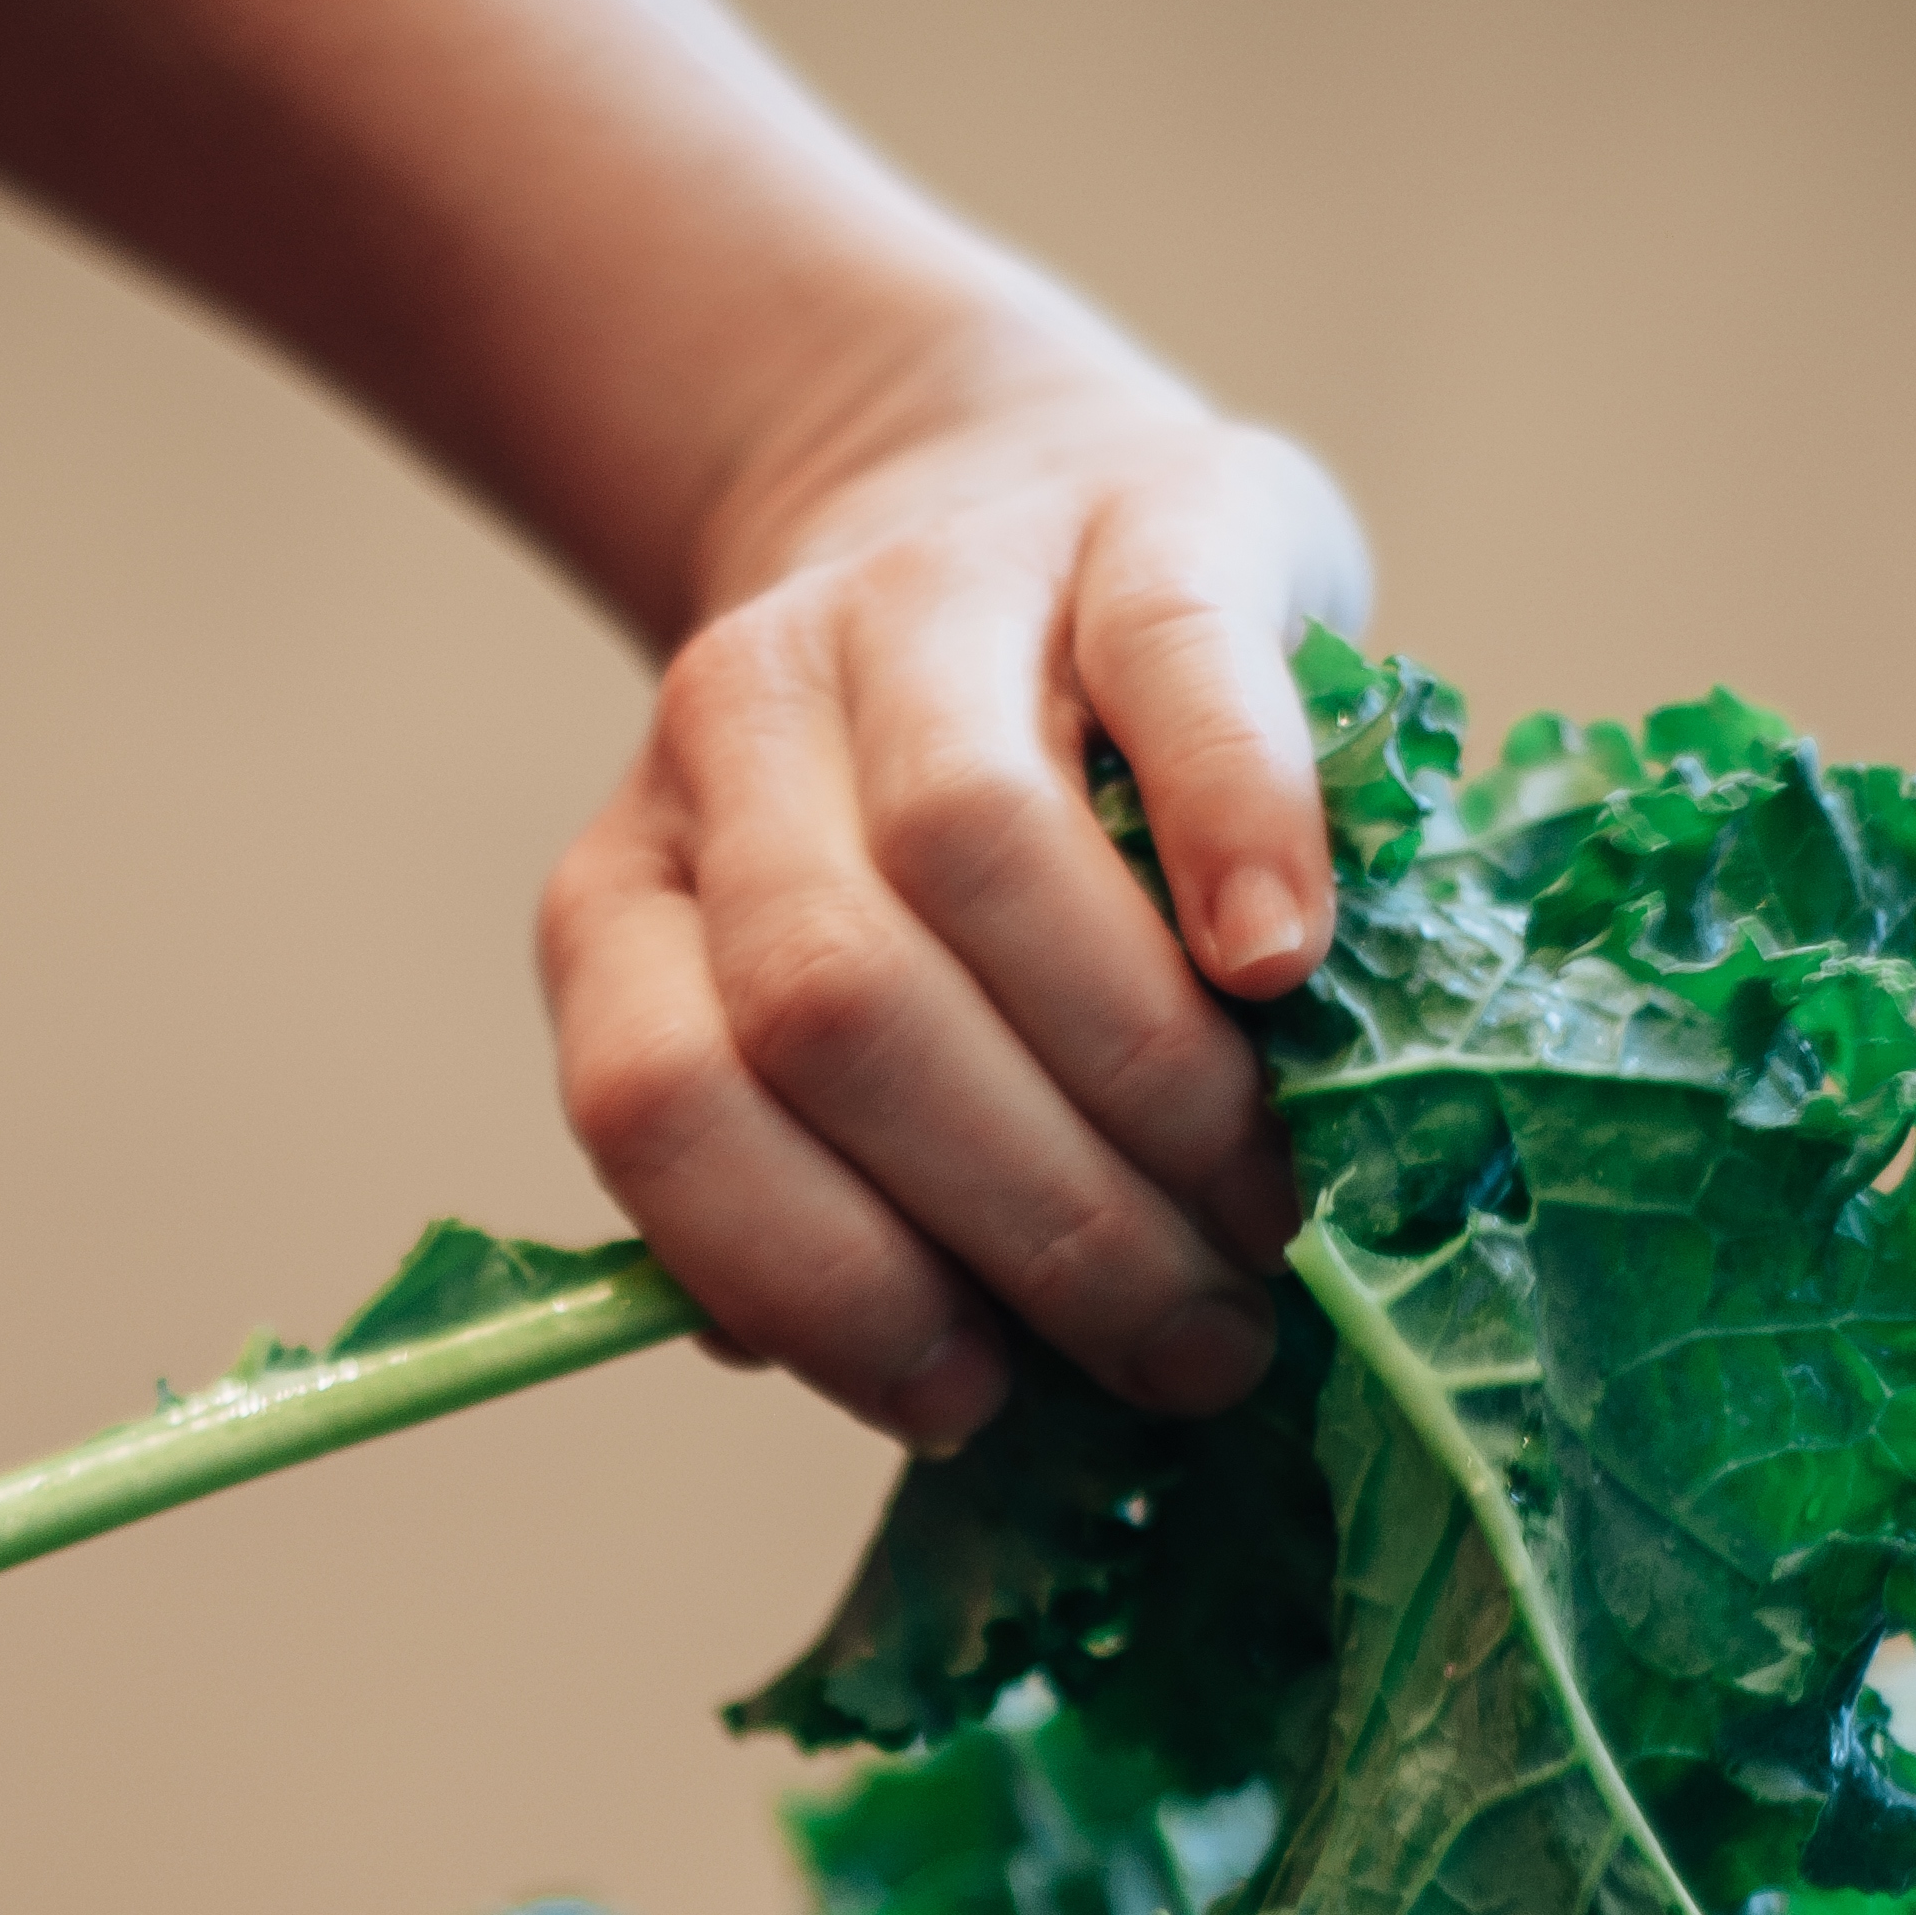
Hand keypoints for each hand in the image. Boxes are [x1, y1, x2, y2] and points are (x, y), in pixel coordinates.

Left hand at [541, 348, 1367, 1449]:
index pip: (659, 1101)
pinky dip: (1232, 828)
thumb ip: (833, 1192)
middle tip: (1189, 1343)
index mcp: (631, 891)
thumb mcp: (850, 1040)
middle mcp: (738, 727)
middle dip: (1029, 1220)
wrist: (1037, 527)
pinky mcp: (1136, 517)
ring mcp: (924, 599)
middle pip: (828, 1001)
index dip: (818, 1282)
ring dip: (1137, 1079)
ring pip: (970, 848)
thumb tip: (918, 1372)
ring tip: (1257, 1212)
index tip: (978, 1398)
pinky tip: (1283, 967)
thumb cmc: (969, 890)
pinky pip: (1166, 667)